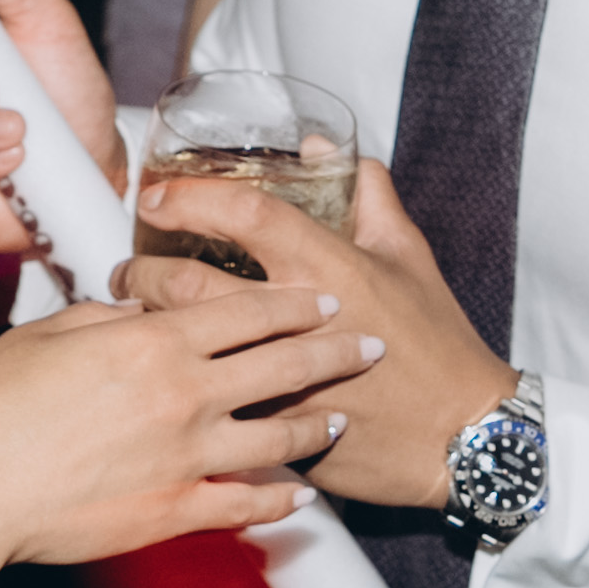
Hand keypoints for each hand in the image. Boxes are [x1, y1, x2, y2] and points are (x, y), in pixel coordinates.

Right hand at [0, 278, 378, 568]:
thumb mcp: (52, 333)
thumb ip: (110, 318)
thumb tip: (142, 310)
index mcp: (156, 342)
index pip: (249, 311)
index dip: (295, 302)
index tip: (324, 297)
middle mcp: (187, 394)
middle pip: (285, 365)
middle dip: (335, 351)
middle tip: (367, 344)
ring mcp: (189, 456)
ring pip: (282, 436)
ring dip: (320, 424)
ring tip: (341, 416)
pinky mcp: (178, 510)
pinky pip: (249, 503)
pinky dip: (281, 498)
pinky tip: (300, 495)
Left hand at [116, 159, 498, 509]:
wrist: (460, 435)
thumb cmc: (438, 344)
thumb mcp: (409, 255)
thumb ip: (367, 195)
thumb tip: (327, 153)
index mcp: (330, 268)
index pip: (245, 212)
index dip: (191, 196)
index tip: (158, 197)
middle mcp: (299, 319)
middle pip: (188, 280)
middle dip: (141, 267)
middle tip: (128, 265)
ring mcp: (282, 378)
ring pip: (187, 343)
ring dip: (148, 322)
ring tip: (134, 313)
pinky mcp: (275, 427)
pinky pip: (207, 397)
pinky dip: (178, 379)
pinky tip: (163, 371)